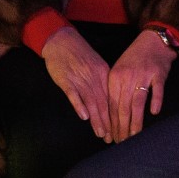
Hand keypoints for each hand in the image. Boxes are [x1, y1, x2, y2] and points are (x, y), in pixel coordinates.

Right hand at [41, 26, 112, 140]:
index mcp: (103, 75)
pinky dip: (79, 105)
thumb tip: (107, 101)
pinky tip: (84, 116)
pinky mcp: (66, 80)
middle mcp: (94, 78)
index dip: (114, 116)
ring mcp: (80, 79)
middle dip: (107, 122)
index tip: (117, 130)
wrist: (61, 39)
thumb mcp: (95, 66)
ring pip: (91, 102)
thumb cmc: (78, 53)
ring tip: (101, 133)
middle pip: (103, 103)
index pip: (110, 99)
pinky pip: (74, 94)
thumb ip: (101, 82)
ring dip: (97, 119)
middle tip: (111, 138)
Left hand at [108, 30, 176, 140]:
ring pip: (137, 102)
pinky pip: (156, 89)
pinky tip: (154, 113)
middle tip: (123, 142)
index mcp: (115, 78)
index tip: (112, 137)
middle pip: (122, 107)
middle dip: (122, 127)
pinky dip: (155, 101)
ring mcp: (143, 75)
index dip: (111, 123)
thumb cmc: (135, 59)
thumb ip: (115, 91)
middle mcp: (127, 77)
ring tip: (134, 136)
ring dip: (136, 121)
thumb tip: (112, 117)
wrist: (153, 41)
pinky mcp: (158, 73)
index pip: (111, 105)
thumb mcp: (119, 72)